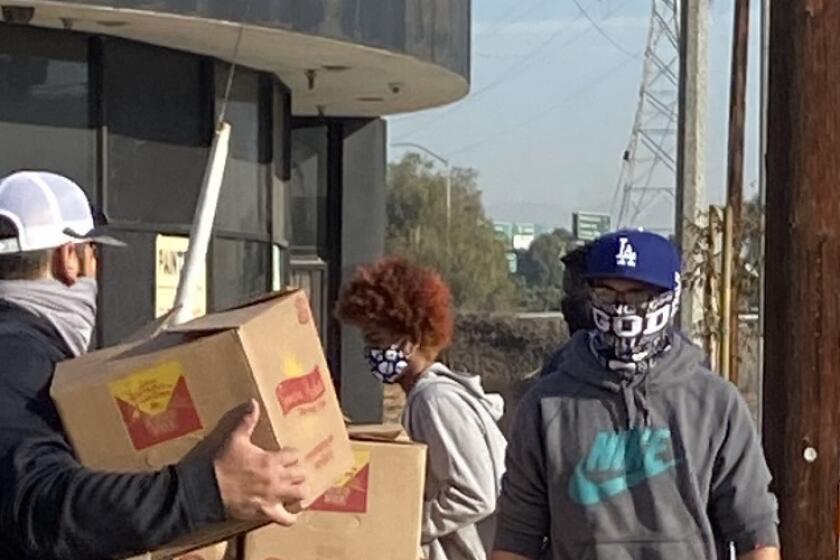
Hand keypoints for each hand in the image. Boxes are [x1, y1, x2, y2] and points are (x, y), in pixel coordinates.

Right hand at [213, 399, 307, 525]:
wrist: (208, 488)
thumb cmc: (222, 463)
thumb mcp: (235, 439)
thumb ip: (247, 421)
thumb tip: (253, 402)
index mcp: (270, 460)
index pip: (295, 454)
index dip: (293, 454)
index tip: (288, 455)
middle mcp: (276, 478)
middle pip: (302, 474)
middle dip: (299, 472)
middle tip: (293, 472)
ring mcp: (273, 496)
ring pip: (300, 494)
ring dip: (300, 491)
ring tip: (295, 489)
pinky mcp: (266, 512)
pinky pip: (286, 519)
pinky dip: (290, 517)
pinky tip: (289, 512)